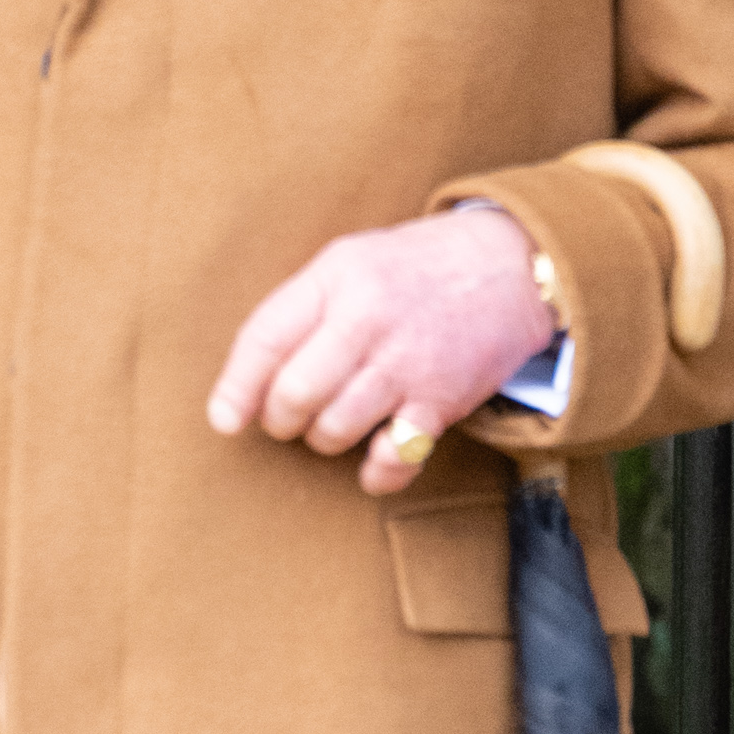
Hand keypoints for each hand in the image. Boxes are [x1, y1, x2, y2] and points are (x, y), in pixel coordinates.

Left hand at [206, 207, 555, 495]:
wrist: (509, 266)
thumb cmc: (414, 268)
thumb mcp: (351, 261)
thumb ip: (304, 307)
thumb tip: (252, 373)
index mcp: (337, 278)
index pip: (266, 337)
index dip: (237, 385)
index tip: (224, 420)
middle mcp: (367, 319)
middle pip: (295, 392)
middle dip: (280, 419)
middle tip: (286, 418)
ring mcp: (406, 362)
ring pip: (335, 428)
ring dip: (322, 440)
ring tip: (329, 427)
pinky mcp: (442, 400)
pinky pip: (395, 456)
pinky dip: (377, 472)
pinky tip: (372, 463)